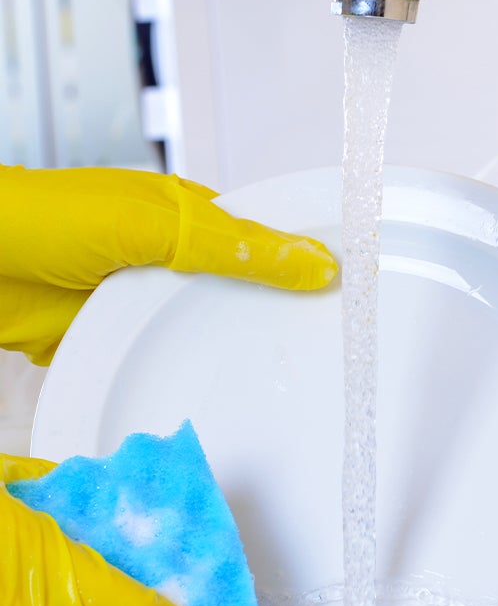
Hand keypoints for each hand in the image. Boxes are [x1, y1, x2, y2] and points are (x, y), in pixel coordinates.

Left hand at [0, 165, 337, 364]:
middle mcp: (165, 257)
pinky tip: (210, 390)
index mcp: (183, 215)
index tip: (350, 291)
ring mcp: (136, 301)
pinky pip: (156, 363)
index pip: (261, 238)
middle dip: (272, 317)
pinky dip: (176, 375)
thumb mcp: (153, 225)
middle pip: (238, 292)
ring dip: (221, 350)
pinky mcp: (107, 341)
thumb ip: (233, 247)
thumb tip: (312, 261)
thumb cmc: (40, 220)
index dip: (304, 262)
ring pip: (199, 331)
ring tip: (280, 382)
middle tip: (325, 349)